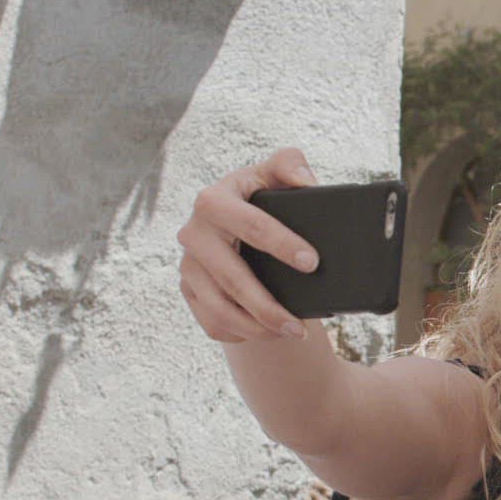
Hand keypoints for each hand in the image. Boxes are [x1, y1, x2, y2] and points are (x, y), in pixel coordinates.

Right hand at [176, 148, 319, 342]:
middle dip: (268, 305)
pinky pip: (211, 322)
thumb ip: (289, 164)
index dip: (283, 244)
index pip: (251, 224)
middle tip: (301, 326)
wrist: (233, 227)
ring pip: (219, 307)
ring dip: (257, 328)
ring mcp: (188, 264)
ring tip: (292, 334)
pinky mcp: (188, 289)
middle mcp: (193, 232)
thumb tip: (305, 180)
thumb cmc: (261, 198)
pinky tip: (264, 335)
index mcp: (215, 200)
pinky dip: (239, 334)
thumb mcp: (273, 175)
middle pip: (232, 277)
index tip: (312, 263)